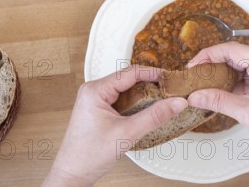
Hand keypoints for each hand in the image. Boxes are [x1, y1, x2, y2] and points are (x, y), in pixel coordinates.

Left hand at [43, 65, 187, 186]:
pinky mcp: (99, 109)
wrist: (72, 175)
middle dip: (150, 83)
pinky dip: (136, 102)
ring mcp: (95, 99)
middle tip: (169, 90)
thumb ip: (154, 117)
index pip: (130, 72)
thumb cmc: (88, 156)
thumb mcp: (127, 134)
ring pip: (126, 89)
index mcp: (95, 90)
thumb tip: (176, 103)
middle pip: (129, 79)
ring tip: (162, 99)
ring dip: (143, 93)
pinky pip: (121, 99)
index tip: (170, 78)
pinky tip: (147, 109)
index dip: (153, 73)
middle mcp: (93, 90)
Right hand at [186, 42, 248, 154]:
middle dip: (214, 65)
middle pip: (235, 57)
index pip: (232, 50)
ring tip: (203, 84)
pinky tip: (218, 92)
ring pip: (239, 68)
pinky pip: (245, 79)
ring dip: (222, 75)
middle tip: (195, 75)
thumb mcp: (247, 113)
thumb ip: (219, 101)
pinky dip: (231, 85)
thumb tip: (197, 95)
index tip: (194, 64)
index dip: (210, 55)